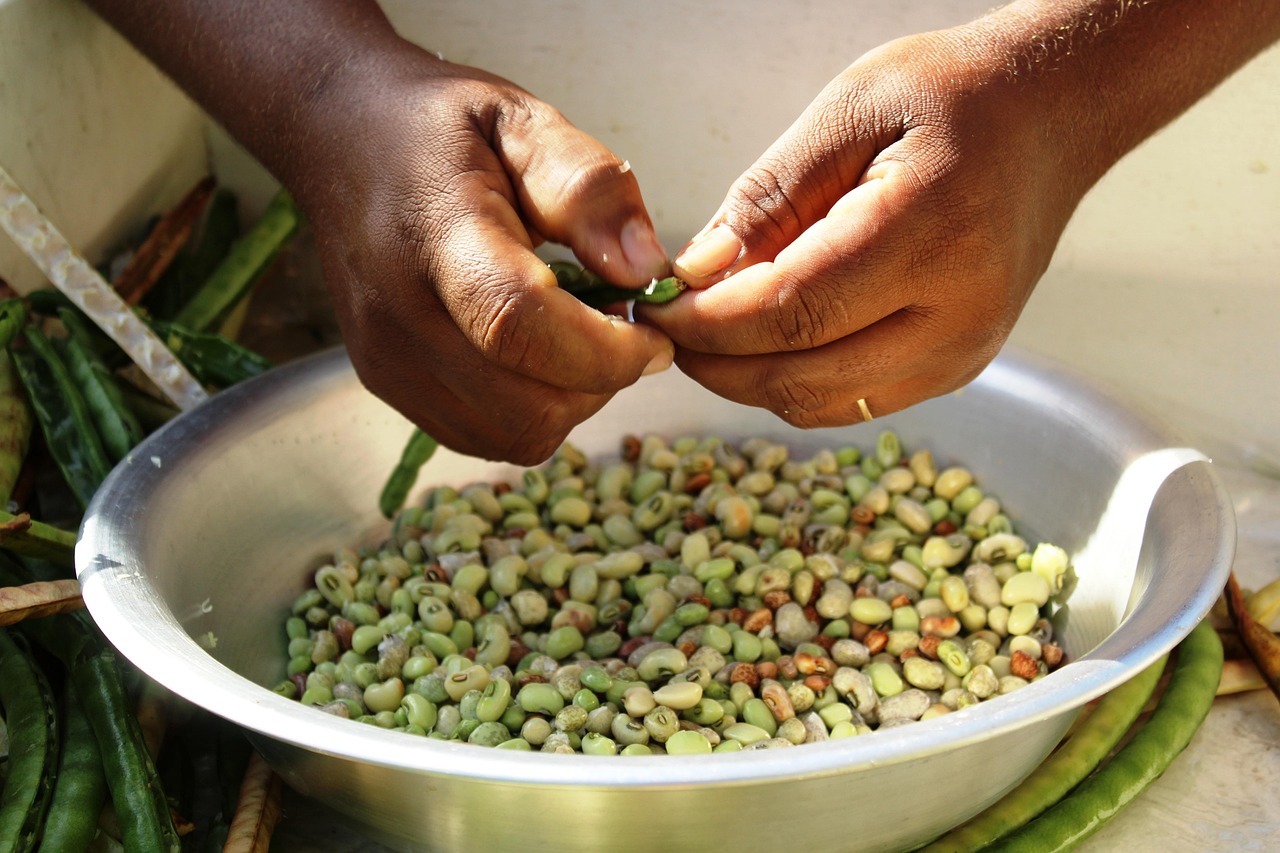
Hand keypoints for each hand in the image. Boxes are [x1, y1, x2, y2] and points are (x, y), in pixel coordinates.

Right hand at [291, 50, 672, 462]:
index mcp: (436, 232)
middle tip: (619, 328)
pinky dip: (531, 412)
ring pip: (513, 434)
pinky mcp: (386, 385)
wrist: (339, 139)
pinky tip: (535, 357)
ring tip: (575, 338)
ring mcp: (386, 359)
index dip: (604, 350)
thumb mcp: (524, 123)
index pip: (519, 325)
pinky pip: (486, 437)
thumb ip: (590, 189)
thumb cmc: (439, 128)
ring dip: (569, 402)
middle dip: (599, 381)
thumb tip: (644, 271)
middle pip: (525, 404)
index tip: (651, 333)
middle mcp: (399, 312)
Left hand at [639, 21, 1096, 426]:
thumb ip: (767, 200)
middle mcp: (960, 312)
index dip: (708, 323)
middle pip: (801, 377)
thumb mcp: (847, 113)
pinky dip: (793, 380)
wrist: (1052, 118)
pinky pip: (851, 402)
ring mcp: (965, 353)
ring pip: (820, 405)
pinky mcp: (958, 368)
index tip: (653, 305)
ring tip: (710, 330)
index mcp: (931, 232)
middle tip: (665, 325)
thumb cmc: (952, 98)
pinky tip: (766, 338)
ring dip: (748, 380)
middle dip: (715, 362)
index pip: (792, 312)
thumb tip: (695, 275)